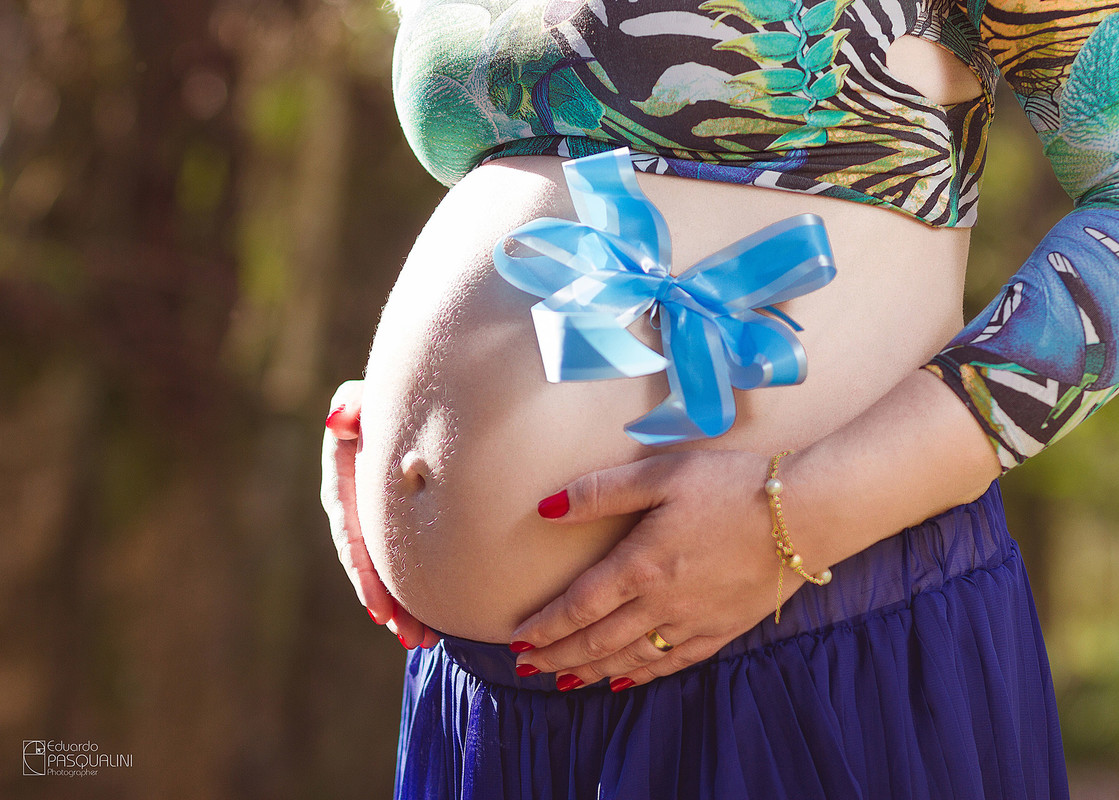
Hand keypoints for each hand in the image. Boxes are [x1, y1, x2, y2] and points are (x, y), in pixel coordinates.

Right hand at [321, 380, 438, 649]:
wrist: (437, 377)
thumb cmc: (410, 380)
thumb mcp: (379, 392)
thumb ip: (356, 405)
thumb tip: (339, 417)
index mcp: (344, 466)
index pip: (348, 524)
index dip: (362, 569)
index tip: (379, 610)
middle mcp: (357, 489)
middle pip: (367, 555)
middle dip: (385, 600)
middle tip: (410, 637)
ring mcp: (380, 502)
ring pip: (388, 560)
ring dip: (403, 604)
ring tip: (423, 641)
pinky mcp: (406, 508)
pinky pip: (409, 551)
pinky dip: (419, 584)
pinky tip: (437, 618)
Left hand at [509, 450, 801, 690]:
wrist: (807, 512)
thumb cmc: (732, 484)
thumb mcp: (663, 472)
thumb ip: (603, 491)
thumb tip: (547, 508)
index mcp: (641, 564)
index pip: (579, 606)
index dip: (546, 627)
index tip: (518, 640)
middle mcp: (663, 602)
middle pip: (598, 640)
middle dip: (558, 656)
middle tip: (527, 668)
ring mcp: (695, 620)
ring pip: (631, 657)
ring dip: (591, 671)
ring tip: (562, 681)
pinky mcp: (724, 628)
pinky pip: (674, 662)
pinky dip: (643, 675)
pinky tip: (625, 680)